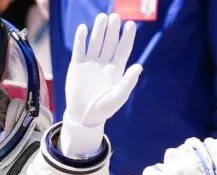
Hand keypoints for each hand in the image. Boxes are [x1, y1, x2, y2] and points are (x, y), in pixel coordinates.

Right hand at [60, 13, 142, 157]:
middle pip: (109, 42)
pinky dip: (81, 39)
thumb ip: (128, 82)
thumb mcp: (118, 97)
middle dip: (112, 29)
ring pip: (95, 42)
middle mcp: (104, 63)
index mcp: (117, 69)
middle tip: (115, 17)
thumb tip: (139, 66)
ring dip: (98, 30)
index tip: (130, 25)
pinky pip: (79, 49)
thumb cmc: (103, 108)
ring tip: (101, 18)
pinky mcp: (77, 65)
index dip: (127, 37)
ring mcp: (90, 62)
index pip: (123, 49)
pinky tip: (83, 28)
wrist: (83, 116)